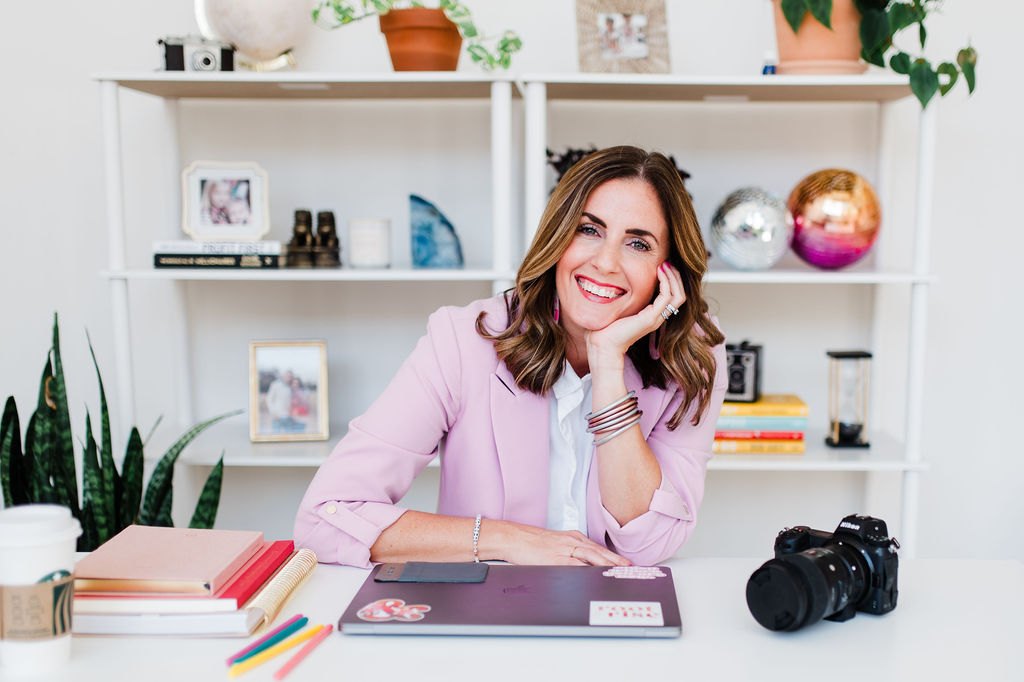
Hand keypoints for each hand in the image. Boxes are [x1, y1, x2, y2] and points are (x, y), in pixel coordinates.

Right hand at [489, 521, 630, 565]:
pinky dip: (585, 569)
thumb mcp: (556, 543)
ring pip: (589, 555)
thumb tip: (585, 564)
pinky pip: (573, 564)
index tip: (625, 563)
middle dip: (615, 560)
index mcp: (573, 537)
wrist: (514, 538)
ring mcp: (563, 549)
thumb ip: (572, 551)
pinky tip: (594, 574)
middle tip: (629, 568)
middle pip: (598, 551)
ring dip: (605, 563)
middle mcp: (571, 541)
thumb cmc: (532, 542)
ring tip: (618, 570)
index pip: (598, 547)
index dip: (613, 556)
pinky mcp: (554, 558)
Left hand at [586, 262, 686, 364]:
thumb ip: (626, 297)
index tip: (662, 266)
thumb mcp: (620, 308)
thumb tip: (619, 281)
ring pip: (678, 295)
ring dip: (673, 277)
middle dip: (676, 277)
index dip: (671, 280)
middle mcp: (658, 317)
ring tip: (665, 265)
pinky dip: (665, 282)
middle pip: (680, 295)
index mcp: (652, 315)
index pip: (673, 296)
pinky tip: (658, 272)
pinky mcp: (650, 318)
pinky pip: (666, 297)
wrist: (602, 345)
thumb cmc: (606, 328)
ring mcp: (656, 318)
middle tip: (668, 262)